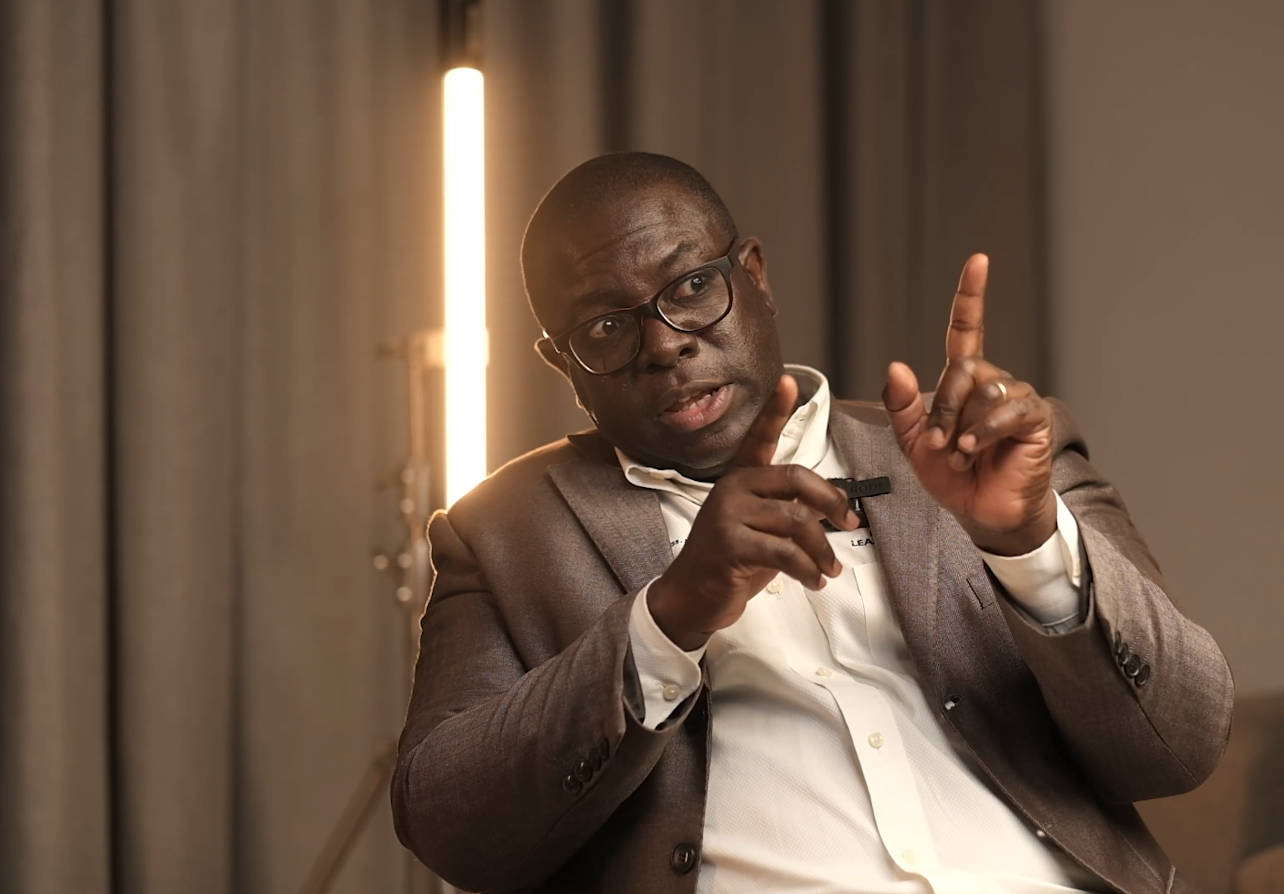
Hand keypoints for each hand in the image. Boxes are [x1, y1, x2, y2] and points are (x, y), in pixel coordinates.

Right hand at [647, 375, 860, 650]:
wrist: (690, 598)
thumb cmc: (730, 562)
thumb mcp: (762, 530)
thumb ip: (789, 512)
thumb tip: (834, 509)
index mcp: (740, 478)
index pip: (760, 437)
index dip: (775, 409)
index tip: (789, 381)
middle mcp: (732, 488)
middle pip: (795, 478)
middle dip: (831, 502)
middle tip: (849, 524)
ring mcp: (727, 515)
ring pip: (796, 521)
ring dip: (821, 550)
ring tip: (829, 570)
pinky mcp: (729, 544)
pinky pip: (784, 552)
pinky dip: (807, 570)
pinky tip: (813, 582)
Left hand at [882, 254, 1056, 555]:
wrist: (982, 513)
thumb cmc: (954, 477)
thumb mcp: (913, 443)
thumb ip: (902, 407)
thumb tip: (897, 366)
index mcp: (962, 384)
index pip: (966, 331)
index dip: (971, 297)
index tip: (978, 262)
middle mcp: (991, 385)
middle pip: (963, 368)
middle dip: (942, 407)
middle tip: (935, 443)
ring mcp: (1016, 400)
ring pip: (984, 388)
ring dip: (961, 426)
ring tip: (959, 455)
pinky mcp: (1034, 420)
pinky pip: (1008, 409)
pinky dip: (984, 431)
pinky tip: (974, 450)